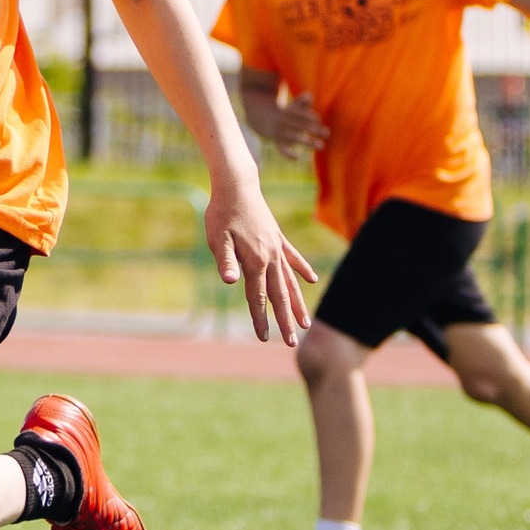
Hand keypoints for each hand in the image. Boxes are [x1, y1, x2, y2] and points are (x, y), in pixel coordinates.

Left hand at [204, 177, 318, 345]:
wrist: (237, 185)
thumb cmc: (222, 212)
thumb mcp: (217, 238)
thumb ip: (225, 260)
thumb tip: (230, 282)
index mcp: (254, 261)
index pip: (257, 297)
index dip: (260, 319)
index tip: (263, 338)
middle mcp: (270, 257)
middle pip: (279, 295)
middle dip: (285, 321)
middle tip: (292, 343)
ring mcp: (277, 248)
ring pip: (291, 281)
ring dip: (298, 304)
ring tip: (306, 323)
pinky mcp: (278, 238)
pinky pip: (294, 259)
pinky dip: (303, 270)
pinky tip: (313, 281)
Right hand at [267, 91, 328, 154]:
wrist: (267, 120)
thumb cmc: (289, 112)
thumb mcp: (295, 104)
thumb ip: (303, 99)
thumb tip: (309, 97)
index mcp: (288, 113)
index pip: (301, 114)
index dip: (311, 116)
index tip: (318, 120)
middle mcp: (284, 123)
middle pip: (301, 126)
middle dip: (315, 130)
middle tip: (327, 134)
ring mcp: (281, 134)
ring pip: (296, 138)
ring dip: (309, 142)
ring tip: (322, 146)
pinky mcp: (279, 144)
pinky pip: (282, 150)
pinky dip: (288, 155)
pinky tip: (297, 158)